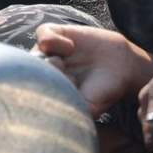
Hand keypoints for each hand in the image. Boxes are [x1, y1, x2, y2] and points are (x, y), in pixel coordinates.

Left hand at [35, 23, 152, 117]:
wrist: (122, 67)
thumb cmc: (104, 91)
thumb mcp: (89, 108)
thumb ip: (68, 112)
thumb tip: (48, 118)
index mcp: (48, 88)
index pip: (32, 89)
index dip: (45, 90)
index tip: (65, 93)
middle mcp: (45, 70)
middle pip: (30, 71)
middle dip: (48, 76)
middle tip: (69, 79)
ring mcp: (49, 52)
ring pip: (34, 53)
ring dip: (49, 60)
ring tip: (64, 63)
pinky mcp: (57, 33)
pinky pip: (42, 34)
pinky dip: (53, 41)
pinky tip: (70, 46)